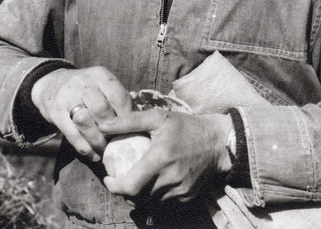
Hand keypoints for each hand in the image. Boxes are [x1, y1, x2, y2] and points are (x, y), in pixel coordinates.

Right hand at [31, 66, 131, 161]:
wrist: (51, 83)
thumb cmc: (86, 88)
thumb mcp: (102, 84)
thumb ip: (118, 98)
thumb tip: (139, 118)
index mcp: (100, 75)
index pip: (118, 96)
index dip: (127, 116)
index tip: (132, 130)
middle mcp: (84, 84)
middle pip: (102, 109)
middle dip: (112, 129)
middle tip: (118, 141)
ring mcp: (67, 97)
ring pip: (85, 122)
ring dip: (98, 141)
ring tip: (105, 151)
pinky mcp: (55, 112)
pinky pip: (72, 134)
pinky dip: (85, 148)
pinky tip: (93, 155)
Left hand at [98, 110, 232, 202]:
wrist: (217, 142)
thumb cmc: (185, 126)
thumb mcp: (158, 117)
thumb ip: (129, 121)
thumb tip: (103, 126)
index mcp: (161, 158)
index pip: (131, 185)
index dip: (115, 186)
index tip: (108, 178)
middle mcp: (170, 178)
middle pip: (137, 196)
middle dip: (124, 189)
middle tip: (120, 177)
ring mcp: (180, 191)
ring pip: (149, 201)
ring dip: (139, 193)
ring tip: (135, 178)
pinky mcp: (187, 197)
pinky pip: (163, 202)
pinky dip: (154, 195)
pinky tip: (153, 182)